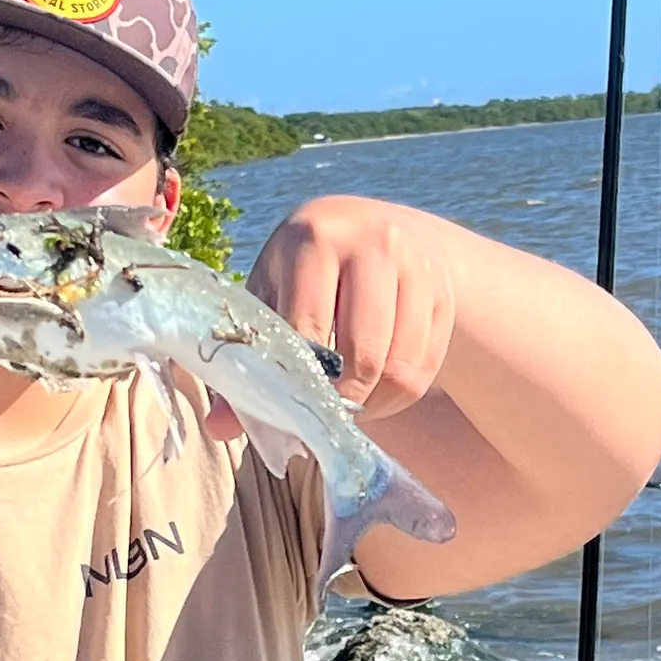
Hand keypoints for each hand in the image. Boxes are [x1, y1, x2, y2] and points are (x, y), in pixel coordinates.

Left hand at [208, 196, 456, 437]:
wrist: (374, 231)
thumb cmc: (304, 275)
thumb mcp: (269, 299)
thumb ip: (242, 360)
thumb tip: (218, 429)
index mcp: (314, 238)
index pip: (308, 330)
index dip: (299, 382)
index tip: (290, 407)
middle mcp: (372, 244)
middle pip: (363, 356)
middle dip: (340, 401)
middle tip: (322, 415)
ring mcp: (416, 267)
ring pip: (399, 369)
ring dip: (371, 405)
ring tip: (346, 407)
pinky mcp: (442, 294)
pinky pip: (424, 370)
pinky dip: (397, 397)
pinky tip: (373, 393)